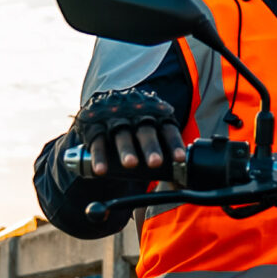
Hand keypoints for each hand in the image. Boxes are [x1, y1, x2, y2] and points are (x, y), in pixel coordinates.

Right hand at [66, 88, 186, 179]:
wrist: (108, 99)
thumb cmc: (138, 120)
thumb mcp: (152, 123)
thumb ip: (164, 144)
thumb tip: (180, 178)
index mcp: (154, 115)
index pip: (167, 129)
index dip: (174, 143)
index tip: (179, 159)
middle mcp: (136, 116)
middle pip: (146, 131)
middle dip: (151, 147)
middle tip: (156, 163)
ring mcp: (115, 120)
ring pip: (122, 135)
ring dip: (127, 149)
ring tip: (131, 164)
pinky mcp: (96, 127)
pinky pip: (98, 142)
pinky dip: (99, 157)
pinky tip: (101, 171)